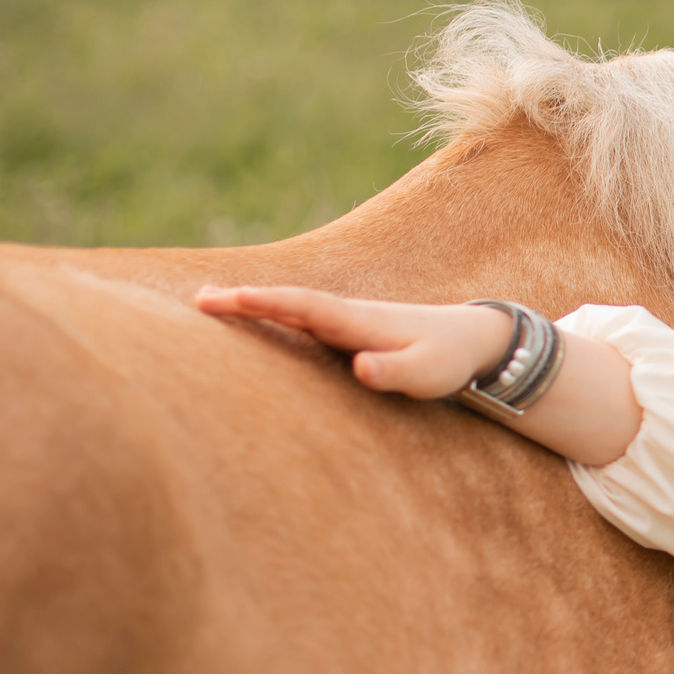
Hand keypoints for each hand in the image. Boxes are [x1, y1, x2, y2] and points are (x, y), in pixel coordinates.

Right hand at [194, 285, 511, 397]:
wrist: (475, 341)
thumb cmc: (448, 361)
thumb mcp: (425, 374)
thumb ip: (392, 371)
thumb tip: (360, 367)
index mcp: (359, 322)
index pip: (305, 307)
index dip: (267, 303)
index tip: (227, 298)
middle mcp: (348, 315)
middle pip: (289, 304)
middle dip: (245, 300)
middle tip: (198, 299)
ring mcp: (348, 321)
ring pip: (293, 309)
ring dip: (254, 304)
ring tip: (210, 302)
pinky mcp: (350, 331)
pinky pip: (302, 318)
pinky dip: (272, 312)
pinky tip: (254, 314)